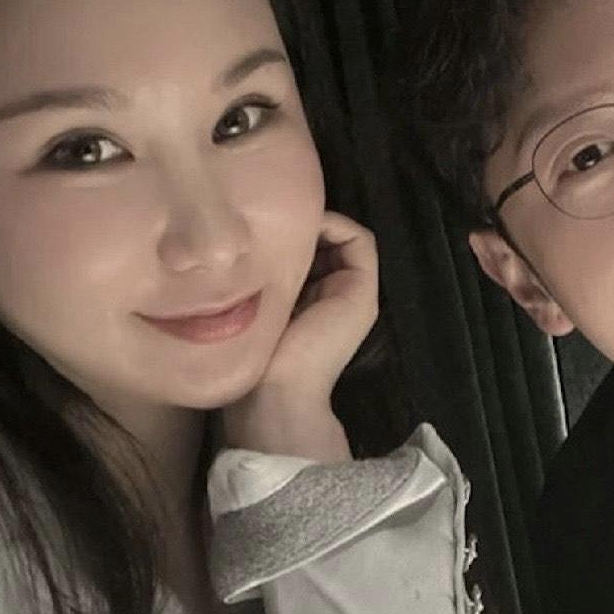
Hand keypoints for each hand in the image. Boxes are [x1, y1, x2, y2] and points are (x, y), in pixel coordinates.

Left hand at [218, 210, 377, 459]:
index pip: (313, 254)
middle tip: (271, 221)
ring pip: (343, 239)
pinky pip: (360, 241)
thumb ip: (263, 281)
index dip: (291, 235)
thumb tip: (249, 245)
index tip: (261, 230)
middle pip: (328, 244)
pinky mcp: (363, 291)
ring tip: (284, 223)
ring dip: (315, 222)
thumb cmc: (258, 357)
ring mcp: (356, 294)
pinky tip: (300, 229)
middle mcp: (339, 296)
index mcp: (315, 303)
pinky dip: (334, 224)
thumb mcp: (257, 310)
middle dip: (301, 227)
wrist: (277, 392)